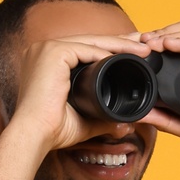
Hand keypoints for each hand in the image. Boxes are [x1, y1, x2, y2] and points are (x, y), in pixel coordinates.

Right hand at [0, 30, 155, 159]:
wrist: (33, 137)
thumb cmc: (51, 132)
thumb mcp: (82, 121)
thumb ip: (102, 120)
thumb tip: (124, 126)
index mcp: (47, 62)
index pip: (84, 50)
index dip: (111, 50)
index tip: (134, 54)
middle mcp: (43, 50)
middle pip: (90, 42)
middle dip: (120, 43)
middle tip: (145, 45)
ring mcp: (46, 48)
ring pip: (91, 42)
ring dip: (120, 44)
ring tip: (143, 49)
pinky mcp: (52, 52)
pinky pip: (86, 48)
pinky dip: (107, 52)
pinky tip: (127, 55)